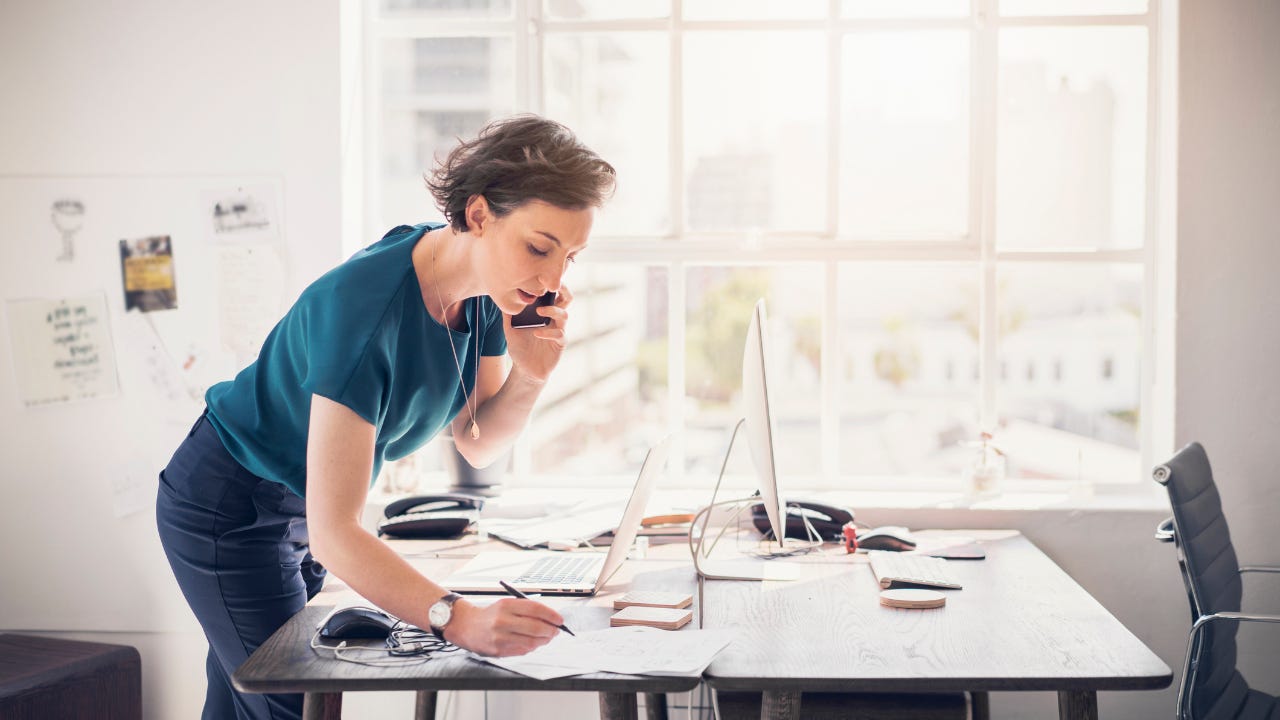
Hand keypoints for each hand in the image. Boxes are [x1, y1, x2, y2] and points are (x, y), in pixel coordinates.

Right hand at [443, 597, 565, 656]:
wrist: (466, 626)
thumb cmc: (491, 614)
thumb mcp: (507, 604)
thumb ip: (527, 610)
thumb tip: (551, 619)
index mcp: (506, 605)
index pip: (535, 609)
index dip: (551, 615)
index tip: (559, 619)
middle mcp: (502, 621)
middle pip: (536, 627)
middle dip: (551, 630)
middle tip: (556, 630)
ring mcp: (500, 637)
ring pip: (531, 642)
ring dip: (544, 640)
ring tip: (547, 637)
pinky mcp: (498, 650)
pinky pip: (523, 650)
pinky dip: (532, 647)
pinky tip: (533, 643)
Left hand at [503, 285, 572, 383]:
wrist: (524, 370)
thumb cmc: (520, 347)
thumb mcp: (509, 328)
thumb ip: (507, 313)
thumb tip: (500, 295)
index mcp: (544, 312)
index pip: (553, 294)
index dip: (552, 284)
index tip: (543, 276)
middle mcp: (554, 319)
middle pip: (567, 299)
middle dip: (563, 290)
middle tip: (552, 286)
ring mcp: (558, 331)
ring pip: (564, 315)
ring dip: (553, 310)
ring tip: (539, 311)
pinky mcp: (559, 344)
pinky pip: (560, 334)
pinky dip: (548, 332)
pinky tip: (537, 333)